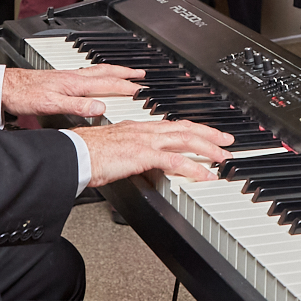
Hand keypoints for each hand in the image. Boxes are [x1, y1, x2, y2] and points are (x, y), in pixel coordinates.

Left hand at [0, 64, 144, 124]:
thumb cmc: (26, 96)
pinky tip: (97, 77)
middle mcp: (75, 77)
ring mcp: (69, 76)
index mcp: (76, 84)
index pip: (108, 84)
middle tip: (141, 74)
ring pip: (98, 70)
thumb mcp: (53, 105)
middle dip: (125, 73)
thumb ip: (78, 107)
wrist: (7, 88)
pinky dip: (100, 72)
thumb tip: (100, 108)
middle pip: (106, 72)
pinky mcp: (62, 78)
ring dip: (115, 70)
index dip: (126, 88)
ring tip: (126, 71)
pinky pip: (88, 72)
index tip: (142, 91)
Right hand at [70, 119, 233, 186]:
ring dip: (209, 148)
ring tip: (224, 158)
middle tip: (227, 141)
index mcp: (138, 128)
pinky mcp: (142, 155)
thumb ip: (129, 153)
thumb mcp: (114, 150)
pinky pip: (175, 160)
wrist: (73, 154)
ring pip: (186, 140)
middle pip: (185, 128)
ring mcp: (145, 141)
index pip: (173, 125)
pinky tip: (205, 175)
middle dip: (210, 134)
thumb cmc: (85, 154)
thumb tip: (139, 162)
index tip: (208, 134)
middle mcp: (145, 130)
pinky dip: (193, 168)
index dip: (194, 129)